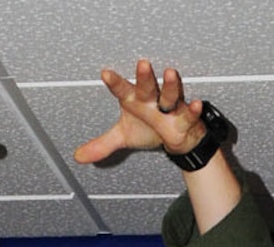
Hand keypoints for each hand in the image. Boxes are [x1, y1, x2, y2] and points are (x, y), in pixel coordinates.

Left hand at [74, 60, 205, 165]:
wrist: (173, 137)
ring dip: (170, 85)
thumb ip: (102, 144)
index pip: (123, 90)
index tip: (105, 74)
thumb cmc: (148, 127)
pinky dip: (193, 110)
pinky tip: (195, 104)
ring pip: (170, 94)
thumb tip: (78, 156)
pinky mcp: (184, 118)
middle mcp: (152, 100)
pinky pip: (189, 114)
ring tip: (170, 73)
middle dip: (144, 77)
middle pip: (147, 86)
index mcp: (135, 100)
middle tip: (142, 64)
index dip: (115, 83)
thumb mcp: (123, 136)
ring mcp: (169, 107)